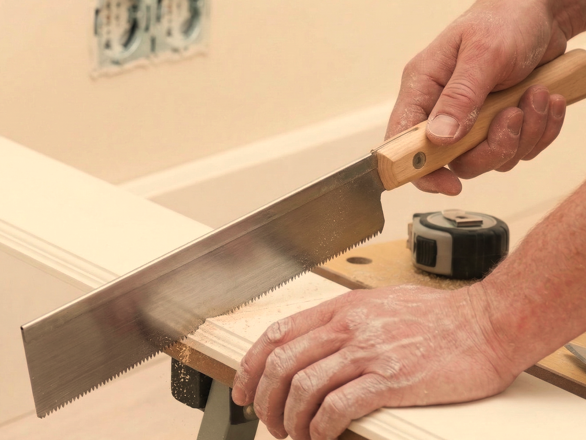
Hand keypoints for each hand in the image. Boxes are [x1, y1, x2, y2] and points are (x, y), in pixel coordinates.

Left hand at [230, 285, 516, 439]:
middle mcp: (347, 327)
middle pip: (283, 363)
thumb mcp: (380, 304)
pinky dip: (321, 428)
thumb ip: (346, 320)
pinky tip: (321, 437)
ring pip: (304, 387)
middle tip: (267, 420)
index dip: (251, 366)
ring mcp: (367, 352)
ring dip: (290, 418)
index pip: (277, 334)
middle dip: (265, 398)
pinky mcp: (390, 379)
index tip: (243, 389)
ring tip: (294, 434)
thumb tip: (318, 343)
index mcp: (341, 308)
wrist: (486, 323)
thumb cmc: (440, 316)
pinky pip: (338, 407)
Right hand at [388, 0, 569, 194]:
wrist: (544, 11)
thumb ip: (459, 97)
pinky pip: (518, 149)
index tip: (448, 183)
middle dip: (492, 147)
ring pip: (491, 158)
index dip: (420, 170)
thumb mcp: (483, 54)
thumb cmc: (505, 19)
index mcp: (423, 88)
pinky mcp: (498, 123)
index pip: (403, 141)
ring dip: (524, 134)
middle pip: (454, 161)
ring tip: (536, 95)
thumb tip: (438, 138)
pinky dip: (540, 130)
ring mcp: (472, 119)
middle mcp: (441, 108)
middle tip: (511, 117)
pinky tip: (544, 100)